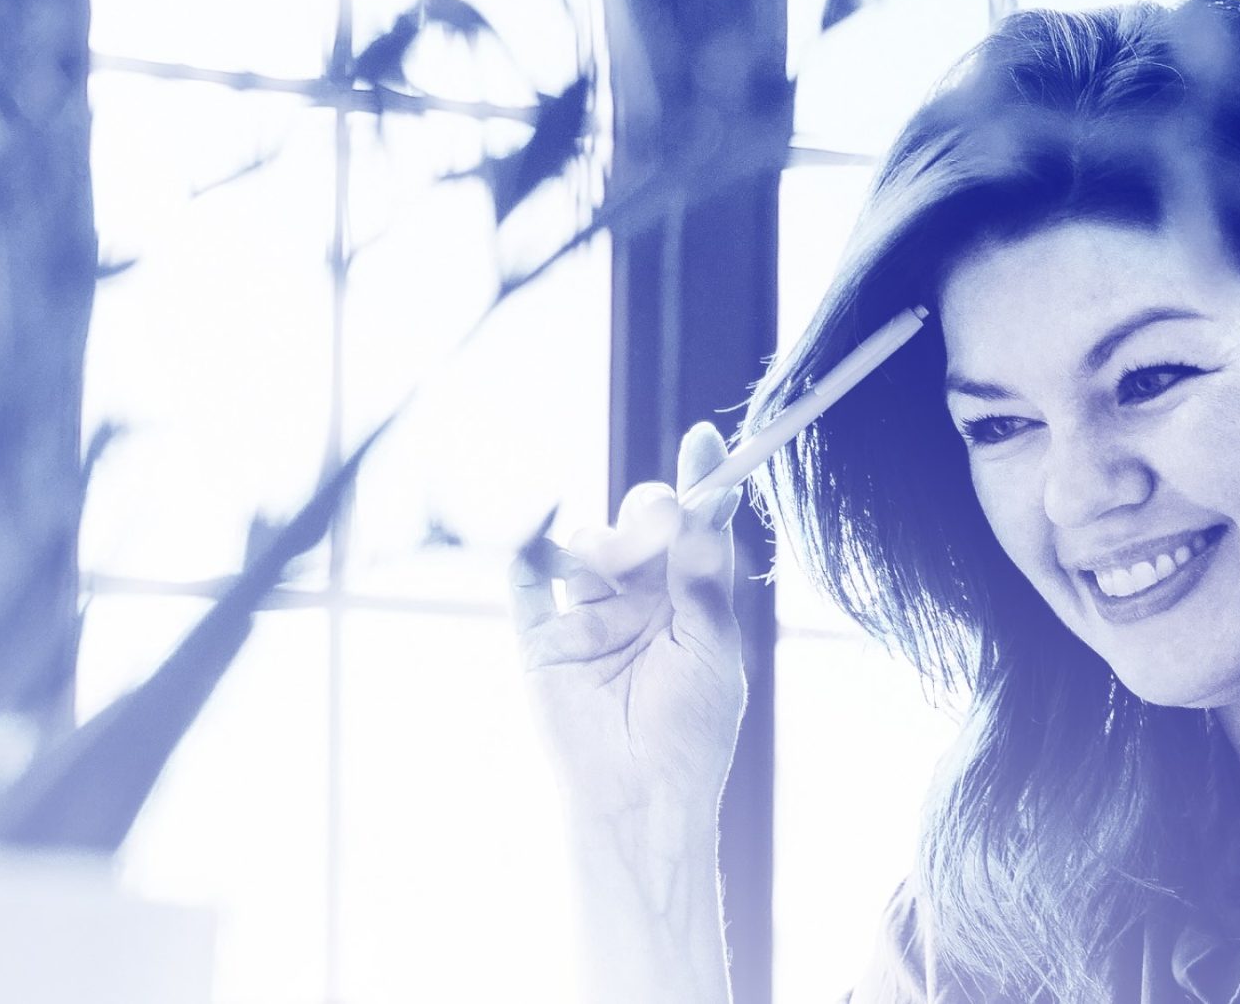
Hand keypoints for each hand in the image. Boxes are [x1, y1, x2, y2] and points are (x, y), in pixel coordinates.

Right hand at [510, 421, 748, 819]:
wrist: (639, 798)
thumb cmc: (690, 730)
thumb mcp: (712, 645)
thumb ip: (703, 573)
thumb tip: (710, 499)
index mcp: (689, 602)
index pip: (694, 530)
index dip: (699, 484)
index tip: (707, 441)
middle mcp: (639, 603)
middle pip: (638, 529)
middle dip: (646, 514)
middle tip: (656, 521)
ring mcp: (588, 619)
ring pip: (586, 547)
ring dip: (600, 541)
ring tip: (611, 563)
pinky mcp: (543, 641)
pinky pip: (527, 583)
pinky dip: (529, 554)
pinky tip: (540, 545)